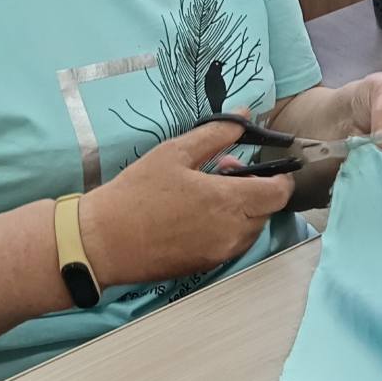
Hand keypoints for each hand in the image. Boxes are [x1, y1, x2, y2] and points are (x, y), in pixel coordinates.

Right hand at [78, 120, 292, 287]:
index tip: (264, 164)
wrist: (102, 243)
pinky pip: (231, 243)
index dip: (280, 177)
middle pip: (267, 210)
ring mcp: (220, 253)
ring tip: (207, 190)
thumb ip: (217, 133)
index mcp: (229, 203)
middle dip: (255, 187)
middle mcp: (232, 233)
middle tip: (222, 168)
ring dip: (242, 208)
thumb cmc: (136, 193)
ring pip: (251, 228)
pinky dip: (227, 226)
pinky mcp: (206, 266)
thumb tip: (245, 114)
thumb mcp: (175, 153)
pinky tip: (198, 212)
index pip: (279, 194)